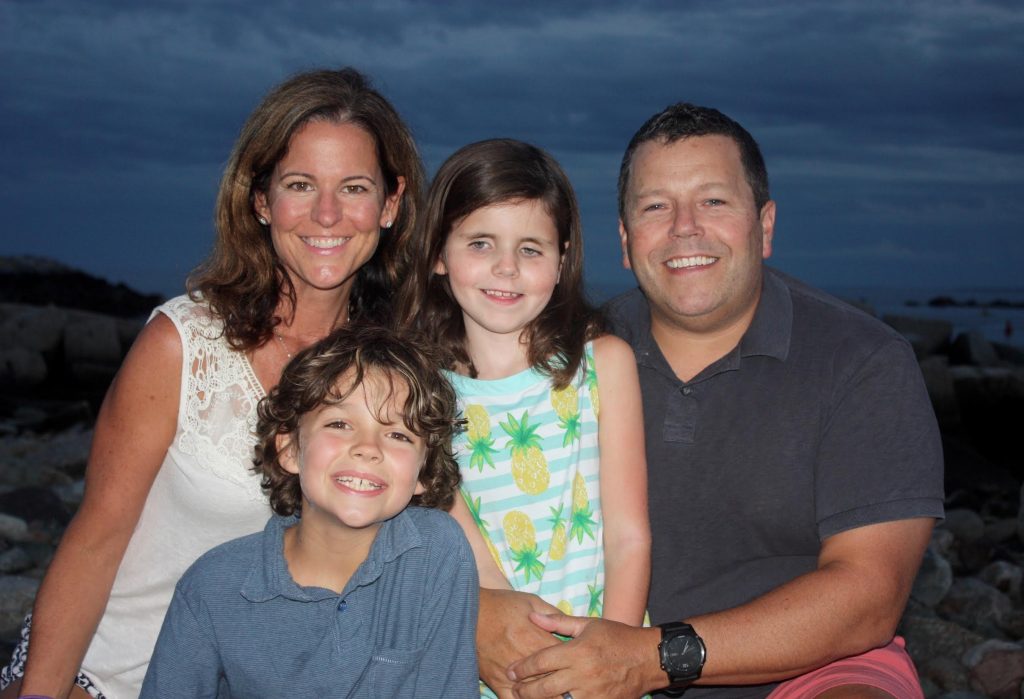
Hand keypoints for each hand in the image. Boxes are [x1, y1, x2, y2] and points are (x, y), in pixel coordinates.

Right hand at [477, 589, 561, 697]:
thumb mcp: (531, 601)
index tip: (576, 663)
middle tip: (570, 683)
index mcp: (534, 638)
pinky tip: (531, 698)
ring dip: (546, 695)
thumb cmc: (502, 604)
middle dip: (563, 683)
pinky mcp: (495, 681)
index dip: (571, 663)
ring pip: (535, 694)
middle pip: (552, 679)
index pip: (561, 658)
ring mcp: (508, 673)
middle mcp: (523, 658)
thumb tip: (571, 626)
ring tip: (555, 693)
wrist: (470, 611)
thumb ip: (553, 615)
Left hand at [508, 613, 662, 698]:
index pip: (541, 661)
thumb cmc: (617, 637)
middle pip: (544, 687)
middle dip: (524, 691)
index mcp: (578, 651)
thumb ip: (558, 622)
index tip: (510, 672)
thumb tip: (533, 616)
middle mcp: (583, 674)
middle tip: (514, 690)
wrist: (649, 658)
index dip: (522, 668)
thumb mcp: (588, 624)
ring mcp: (593, 693)